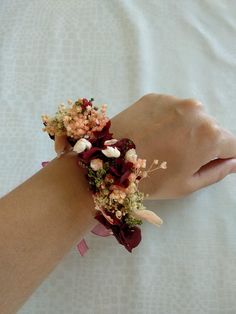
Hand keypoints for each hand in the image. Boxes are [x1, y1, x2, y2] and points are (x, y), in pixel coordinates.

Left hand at [110, 93, 235, 199]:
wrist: (107, 162)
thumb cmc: (150, 179)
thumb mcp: (187, 185)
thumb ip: (217, 172)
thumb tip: (233, 162)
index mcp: (210, 135)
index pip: (233, 145)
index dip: (225, 157)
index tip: (209, 163)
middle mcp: (197, 111)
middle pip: (213, 129)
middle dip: (203, 143)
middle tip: (178, 158)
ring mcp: (175, 101)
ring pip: (192, 117)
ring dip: (185, 129)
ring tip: (162, 145)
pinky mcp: (155, 97)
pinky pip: (171, 109)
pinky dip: (167, 120)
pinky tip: (151, 133)